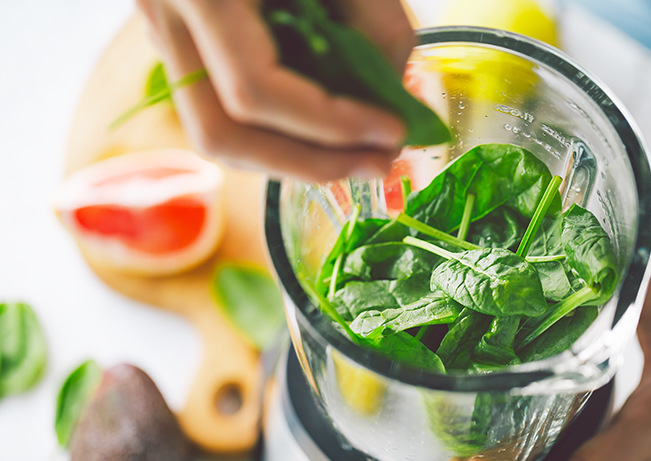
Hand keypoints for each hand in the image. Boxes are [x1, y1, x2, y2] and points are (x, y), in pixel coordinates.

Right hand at [136, 0, 413, 181]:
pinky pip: (222, 111)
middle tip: (379, 165)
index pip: (254, 89)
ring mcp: (167, 33)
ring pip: (216, 135)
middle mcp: (166, 16)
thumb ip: (375, 22)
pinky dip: (279, 133)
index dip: (329, 125)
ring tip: (360, 156)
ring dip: (293, 160)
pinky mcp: (184, 43)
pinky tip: (326, 131)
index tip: (392, 133)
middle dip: (309, 165)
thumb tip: (394, 101)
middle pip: (221, 134)